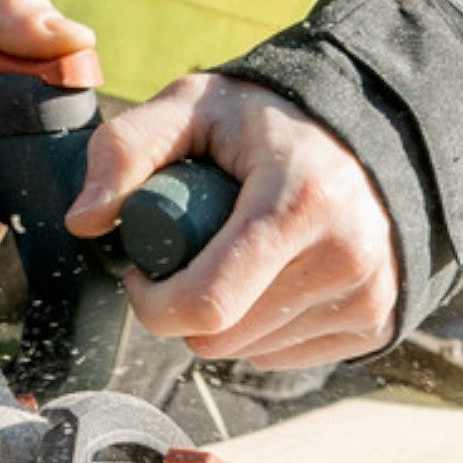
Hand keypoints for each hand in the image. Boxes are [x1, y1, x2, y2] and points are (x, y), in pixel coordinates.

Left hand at [64, 72, 399, 367]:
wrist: (372, 128)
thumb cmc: (270, 120)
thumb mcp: (194, 105)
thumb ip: (127, 149)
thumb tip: (84, 220)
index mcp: (299, 203)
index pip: (205, 306)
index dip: (152, 302)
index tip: (142, 270)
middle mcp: (346, 256)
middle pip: (219, 339)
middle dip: (183, 308)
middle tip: (191, 254)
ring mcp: (368, 295)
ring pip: (247, 353)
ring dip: (222, 320)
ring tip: (237, 256)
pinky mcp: (377, 322)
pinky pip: (282, 357)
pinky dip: (260, 328)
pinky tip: (272, 276)